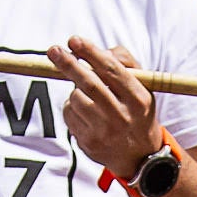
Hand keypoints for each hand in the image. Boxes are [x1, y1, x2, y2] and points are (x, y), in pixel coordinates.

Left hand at [54, 37, 162, 177]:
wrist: (139, 156)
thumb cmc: (136, 111)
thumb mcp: (142, 86)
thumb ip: (124, 62)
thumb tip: (96, 50)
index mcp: (138, 99)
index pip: (111, 70)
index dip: (91, 53)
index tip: (74, 40)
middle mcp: (122, 117)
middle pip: (89, 84)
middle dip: (69, 64)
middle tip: (54, 51)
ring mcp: (104, 132)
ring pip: (76, 98)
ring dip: (74, 89)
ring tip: (85, 94)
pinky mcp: (89, 143)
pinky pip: (69, 114)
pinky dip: (71, 106)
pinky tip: (84, 111)